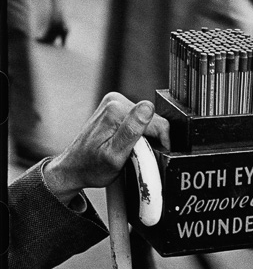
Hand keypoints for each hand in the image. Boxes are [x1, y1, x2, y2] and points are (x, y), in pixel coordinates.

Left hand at [43, 93, 170, 205]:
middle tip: (138, 157)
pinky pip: (137, 121)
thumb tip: (147, 108)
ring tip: (131, 152)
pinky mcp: (115, 108)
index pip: (157, 122)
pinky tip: (127, 145)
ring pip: (146, 122)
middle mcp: (115, 101)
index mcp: (117, 109)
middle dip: (151, 140)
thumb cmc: (92, 167)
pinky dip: (137, 135)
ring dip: (145, 139)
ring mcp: (114, 103)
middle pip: (152, 120)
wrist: (75, 167)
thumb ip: (132, 131)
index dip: (161, 143)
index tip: (153, 158)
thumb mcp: (115, 156)